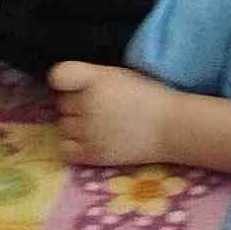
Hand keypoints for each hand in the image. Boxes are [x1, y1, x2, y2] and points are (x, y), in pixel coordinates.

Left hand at [50, 60, 181, 168]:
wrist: (171, 126)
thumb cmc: (148, 97)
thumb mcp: (120, 75)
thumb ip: (92, 78)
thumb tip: (67, 86)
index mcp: (97, 79)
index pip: (59, 75)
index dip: (64, 81)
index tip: (74, 86)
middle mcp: (89, 103)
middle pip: (62, 104)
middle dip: (76, 105)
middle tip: (100, 108)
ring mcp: (88, 130)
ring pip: (63, 126)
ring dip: (76, 126)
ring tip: (100, 126)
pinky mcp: (92, 154)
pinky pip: (65, 149)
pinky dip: (74, 146)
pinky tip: (91, 141)